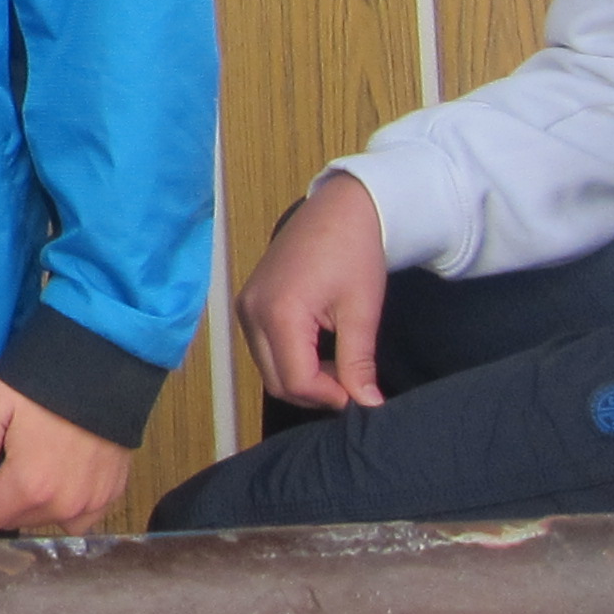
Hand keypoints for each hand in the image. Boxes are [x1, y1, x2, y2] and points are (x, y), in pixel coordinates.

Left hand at [0, 375, 128, 536]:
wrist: (106, 366)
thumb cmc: (46, 381)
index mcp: (29, 486)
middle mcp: (63, 506)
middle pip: (14, 520)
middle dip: (3, 498)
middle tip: (7, 457)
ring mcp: (92, 503)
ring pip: (46, 519)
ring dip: (35, 502)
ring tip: (36, 462)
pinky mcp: (113, 493)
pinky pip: (81, 517)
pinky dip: (67, 503)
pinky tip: (63, 473)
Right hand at [235, 171, 391, 412]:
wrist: (340, 209)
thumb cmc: (354, 252)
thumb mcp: (361, 311)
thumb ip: (358, 362)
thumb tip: (368, 404)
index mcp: (279, 312)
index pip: (296, 381)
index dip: (330, 396)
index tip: (360, 392)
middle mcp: (251, 311)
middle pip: (276, 381)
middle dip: (315, 392)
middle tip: (351, 382)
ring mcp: (245, 306)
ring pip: (267, 368)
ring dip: (302, 378)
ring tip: (338, 364)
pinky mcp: (248, 303)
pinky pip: (263, 348)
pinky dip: (289, 360)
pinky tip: (318, 349)